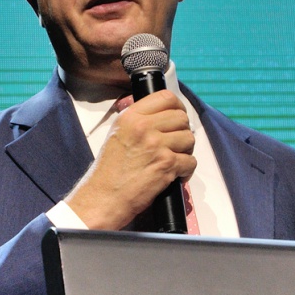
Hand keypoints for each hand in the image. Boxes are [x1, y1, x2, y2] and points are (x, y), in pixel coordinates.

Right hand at [63, 90, 195, 229]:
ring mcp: (156, 145)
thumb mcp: (117, 133)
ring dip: (186, 150)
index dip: (178, 106)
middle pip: (181, 117)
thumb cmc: (109, 170)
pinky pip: (190, 161)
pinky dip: (186, 170)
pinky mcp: (166, 164)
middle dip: (183, 131)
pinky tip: (176, 174)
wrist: (104, 197)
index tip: (178, 115)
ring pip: (189, 138)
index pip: (165, 97)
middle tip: (176, 143)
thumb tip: (162, 113)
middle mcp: (143, 127)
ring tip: (174, 159)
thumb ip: (138, 120)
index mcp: (130, 117)